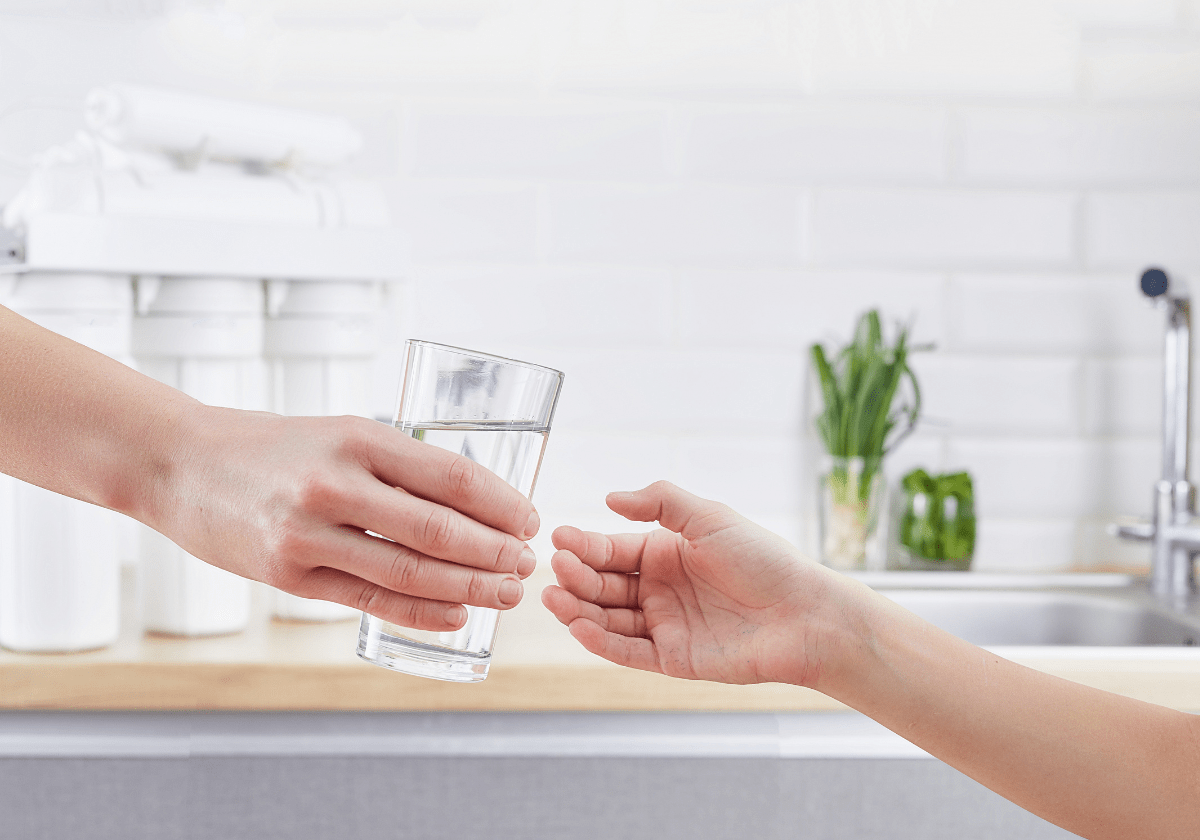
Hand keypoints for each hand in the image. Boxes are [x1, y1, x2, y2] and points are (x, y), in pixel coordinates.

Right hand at [149, 406, 539, 631]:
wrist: (181, 464)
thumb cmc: (275, 447)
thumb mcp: (341, 433)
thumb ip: (398, 466)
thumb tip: (475, 505)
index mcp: (358, 438)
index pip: (452, 477)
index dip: (501, 504)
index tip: (530, 521)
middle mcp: (335, 485)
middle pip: (438, 530)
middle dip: (495, 553)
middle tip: (527, 565)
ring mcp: (308, 534)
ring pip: (409, 572)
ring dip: (468, 588)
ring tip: (505, 594)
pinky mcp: (288, 576)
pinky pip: (369, 600)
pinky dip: (420, 612)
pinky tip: (455, 616)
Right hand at [541, 481, 853, 686]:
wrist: (805, 614)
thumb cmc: (765, 561)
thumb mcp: (710, 517)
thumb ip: (660, 502)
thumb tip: (610, 497)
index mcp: (665, 553)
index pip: (612, 549)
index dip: (584, 545)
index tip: (559, 538)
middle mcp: (660, 590)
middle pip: (604, 585)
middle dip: (576, 577)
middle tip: (556, 568)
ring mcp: (665, 625)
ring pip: (608, 619)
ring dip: (578, 610)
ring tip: (554, 598)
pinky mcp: (673, 659)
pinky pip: (628, 651)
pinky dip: (601, 642)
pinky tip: (579, 627)